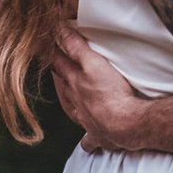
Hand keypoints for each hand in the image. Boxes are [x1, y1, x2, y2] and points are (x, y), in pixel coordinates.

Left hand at [50, 25, 142, 152]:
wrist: (126, 124)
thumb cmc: (111, 93)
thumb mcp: (93, 62)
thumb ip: (76, 46)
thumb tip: (58, 29)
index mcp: (75, 83)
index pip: (59, 64)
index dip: (53, 53)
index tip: (46, 45)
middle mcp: (76, 102)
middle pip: (64, 87)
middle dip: (59, 76)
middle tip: (57, 66)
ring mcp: (86, 120)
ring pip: (73, 111)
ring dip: (69, 103)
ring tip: (68, 97)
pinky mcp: (99, 136)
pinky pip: (90, 139)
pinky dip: (87, 140)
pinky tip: (87, 143)